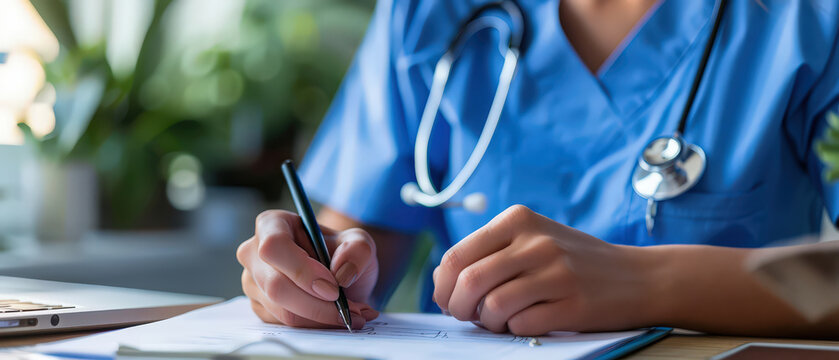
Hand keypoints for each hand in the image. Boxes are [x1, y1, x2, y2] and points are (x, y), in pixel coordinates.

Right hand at [237, 210, 379, 328]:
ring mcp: (253, 283)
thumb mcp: (360, 243)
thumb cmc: (342, 255)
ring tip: (352, 314)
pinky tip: (336, 318)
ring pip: (282, 311)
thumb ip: (358, 251)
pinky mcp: (260, 308)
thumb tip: (342, 273)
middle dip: (317, 304)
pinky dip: (316, 326)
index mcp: (272, 224)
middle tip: (349, 310)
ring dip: (322, 318)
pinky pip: (285, 325)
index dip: (302, 270)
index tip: (333, 288)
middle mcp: (255, 253)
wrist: (341, 281)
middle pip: (276, 285)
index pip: (274, 246)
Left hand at [433, 205, 656, 335]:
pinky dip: (514, 330)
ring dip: (487, 322)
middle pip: (469, 282)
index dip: (443, 286)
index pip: (456, 257)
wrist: (638, 276)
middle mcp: (536, 241)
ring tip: (499, 319)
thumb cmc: (572, 261)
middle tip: (467, 316)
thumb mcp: (531, 239)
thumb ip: (488, 252)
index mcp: (517, 219)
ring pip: (492, 306)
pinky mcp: (573, 304)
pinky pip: (521, 325)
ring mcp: (556, 272)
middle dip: (458, 308)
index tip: (449, 300)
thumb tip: (442, 281)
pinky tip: (526, 321)